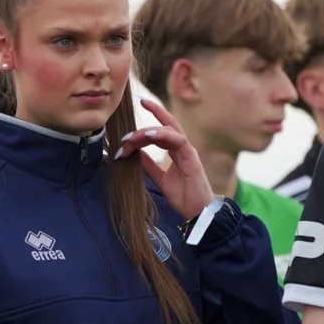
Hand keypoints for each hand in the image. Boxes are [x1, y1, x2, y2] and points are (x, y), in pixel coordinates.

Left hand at [116, 97, 215, 221]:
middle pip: (166, 124)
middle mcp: (183, 147)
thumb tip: (134, 154)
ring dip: (148, 131)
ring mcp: (188, 151)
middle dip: (149, 117)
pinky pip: (178, 139)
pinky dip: (164, 134)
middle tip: (125, 135)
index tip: (137, 110)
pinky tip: (149, 135)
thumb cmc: (184, 197)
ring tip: (131, 138)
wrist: (198, 213)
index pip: (163, 129)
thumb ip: (149, 165)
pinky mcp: (192, 157)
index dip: (151, 119)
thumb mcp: (160, 179)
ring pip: (169, 130)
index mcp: (177, 151)